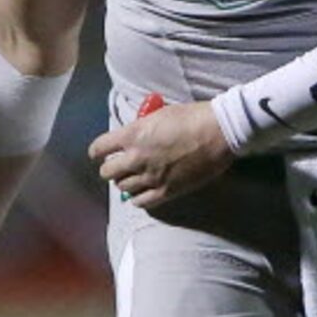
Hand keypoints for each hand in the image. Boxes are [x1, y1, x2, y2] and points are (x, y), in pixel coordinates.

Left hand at [88, 100, 231, 210]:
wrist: (219, 132)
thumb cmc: (192, 117)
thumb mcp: (159, 114)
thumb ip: (140, 128)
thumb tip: (133, 137)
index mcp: (132, 135)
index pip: (99, 149)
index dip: (98, 152)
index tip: (100, 153)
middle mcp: (137, 158)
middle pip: (107, 172)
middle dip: (110, 168)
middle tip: (118, 165)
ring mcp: (151, 177)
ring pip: (123, 188)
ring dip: (125, 182)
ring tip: (132, 177)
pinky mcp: (167, 191)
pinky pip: (141, 202)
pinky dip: (138, 198)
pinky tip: (141, 192)